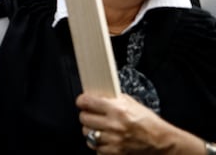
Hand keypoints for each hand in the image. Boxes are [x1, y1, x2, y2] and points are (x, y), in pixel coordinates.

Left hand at [76, 92, 204, 153]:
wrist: (162, 143)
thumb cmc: (149, 123)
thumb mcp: (132, 104)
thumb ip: (113, 99)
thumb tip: (96, 95)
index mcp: (118, 110)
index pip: (87, 102)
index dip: (82, 101)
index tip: (82, 102)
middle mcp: (114, 125)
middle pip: (84, 118)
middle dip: (87, 116)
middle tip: (92, 116)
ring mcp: (113, 141)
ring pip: (87, 134)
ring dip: (91, 131)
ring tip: (100, 129)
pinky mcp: (114, 153)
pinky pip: (96, 148)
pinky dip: (99, 145)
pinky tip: (107, 140)